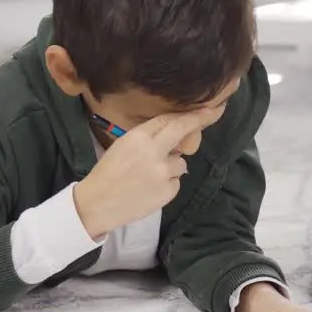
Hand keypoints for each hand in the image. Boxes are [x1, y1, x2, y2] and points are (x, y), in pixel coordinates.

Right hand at [73, 106, 223, 236]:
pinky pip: (176, 181)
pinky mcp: (168, 191)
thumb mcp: (123, 146)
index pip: (168, 119)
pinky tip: (150, 189)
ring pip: (181, 162)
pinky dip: (168, 184)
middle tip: (214, 112)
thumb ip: (148, 138)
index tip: (205, 107)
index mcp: (138, 137)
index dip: (188, 114)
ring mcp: (163, 172)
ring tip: (149, 177)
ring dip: (172, 166)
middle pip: (181, 129)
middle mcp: (154, 151)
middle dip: (199, 120)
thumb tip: (174, 135)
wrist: (97, 203)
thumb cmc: (107, 173)